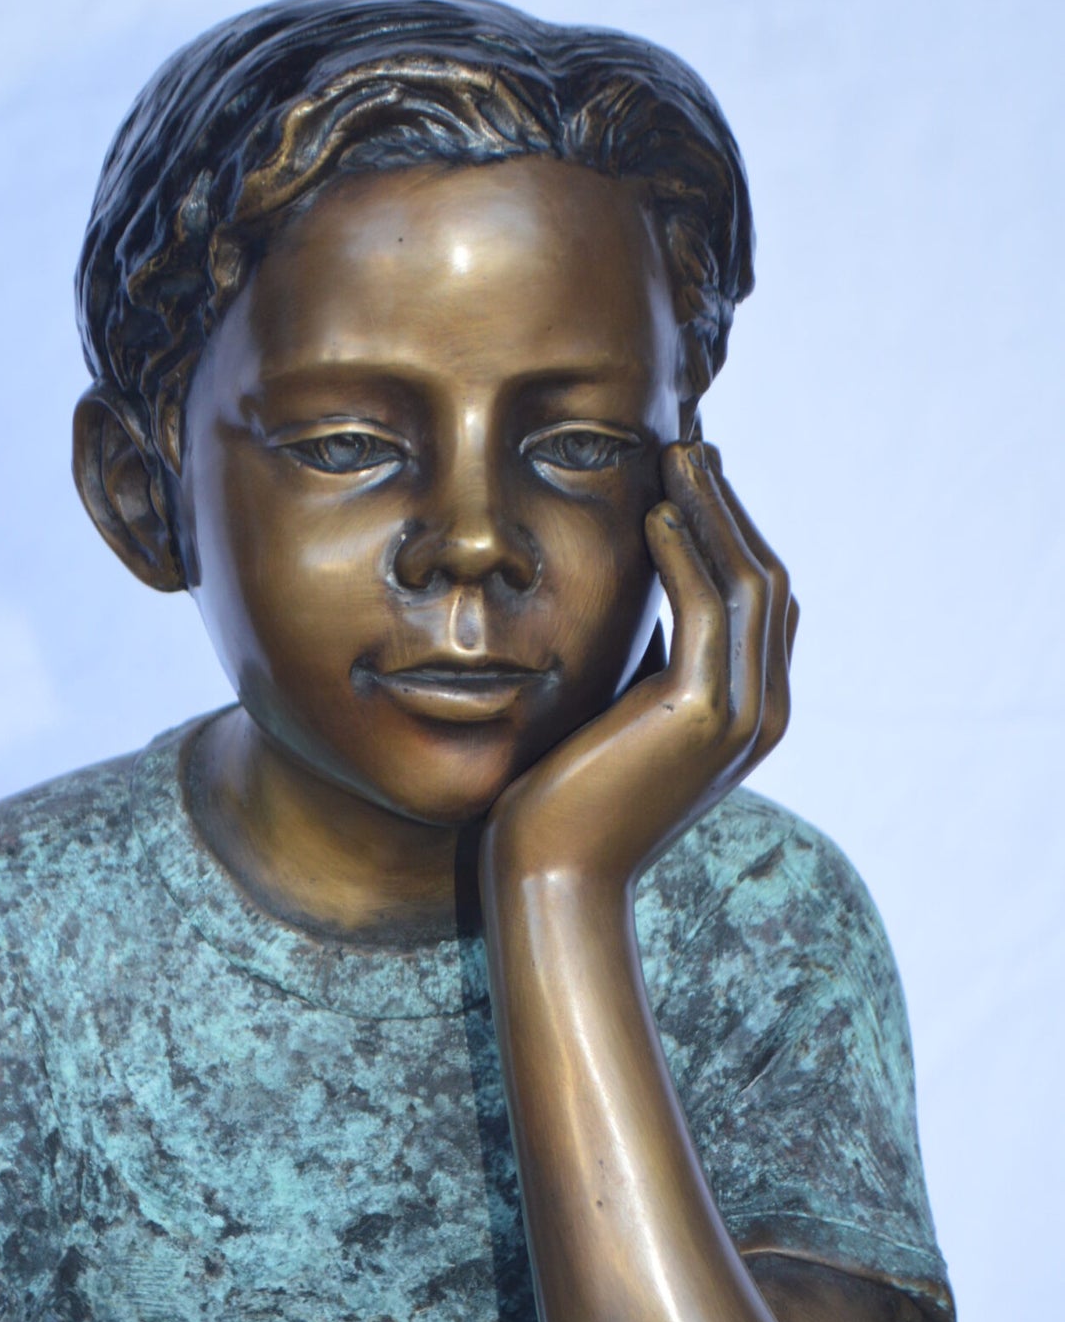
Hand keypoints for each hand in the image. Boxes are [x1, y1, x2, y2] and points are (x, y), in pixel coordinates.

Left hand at [486, 442, 797, 890]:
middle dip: (729, 506)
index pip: (760, 598)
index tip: (689, 476)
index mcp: (751, 711)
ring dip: (712, 511)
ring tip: (674, 456)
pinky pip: (707, 610)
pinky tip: (653, 514)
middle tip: (688, 446)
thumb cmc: (568, 800)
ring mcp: (744, 714)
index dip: (733, 529)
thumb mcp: (620, 712)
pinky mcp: (704, 715)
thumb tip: (639, 600)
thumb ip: (646, 662)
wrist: (556, 875)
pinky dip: (686, 554)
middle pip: (766, 579)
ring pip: (747, 583)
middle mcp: (765, 711)